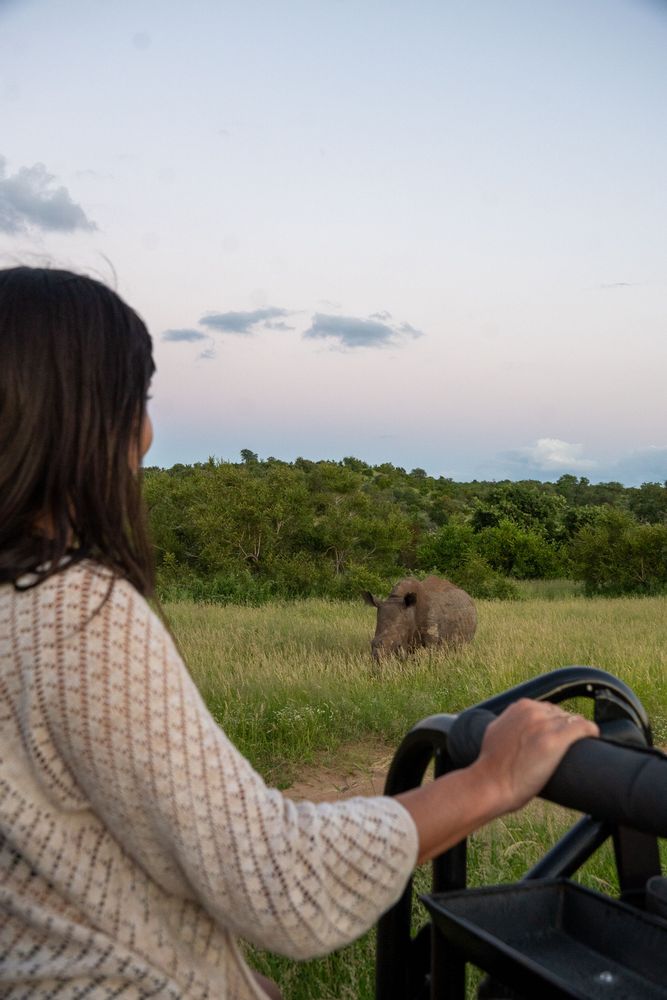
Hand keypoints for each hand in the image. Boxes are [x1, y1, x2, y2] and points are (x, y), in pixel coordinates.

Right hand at [473, 698, 598, 814]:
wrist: (491, 783)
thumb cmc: (491, 764)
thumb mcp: (495, 731)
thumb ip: (508, 723)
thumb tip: (516, 727)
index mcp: (520, 706)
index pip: (547, 709)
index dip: (554, 723)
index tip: (557, 736)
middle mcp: (534, 711)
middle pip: (561, 714)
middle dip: (564, 728)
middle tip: (565, 746)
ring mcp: (545, 725)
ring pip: (573, 720)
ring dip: (576, 732)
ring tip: (578, 747)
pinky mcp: (557, 740)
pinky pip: (583, 727)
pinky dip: (591, 731)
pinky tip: (594, 738)